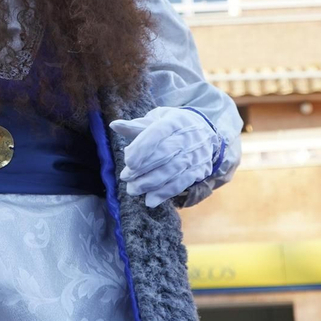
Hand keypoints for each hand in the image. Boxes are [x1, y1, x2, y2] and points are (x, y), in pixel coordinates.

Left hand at [110, 107, 224, 207]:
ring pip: (172, 170)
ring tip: (133, 190)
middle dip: (143, 168)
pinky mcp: (198, 170)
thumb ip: (136, 126)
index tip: (128, 162)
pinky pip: (181, 183)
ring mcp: (194, 155)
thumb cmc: (174, 125)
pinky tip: (150, 201)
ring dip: (151, 183)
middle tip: (125, 177)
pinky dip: (165, 193)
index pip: (158, 132)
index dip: (143, 147)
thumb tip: (114, 125)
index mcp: (174, 121)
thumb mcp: (157, 119)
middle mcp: (186, 137)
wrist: (205, 132)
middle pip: (165, 154)